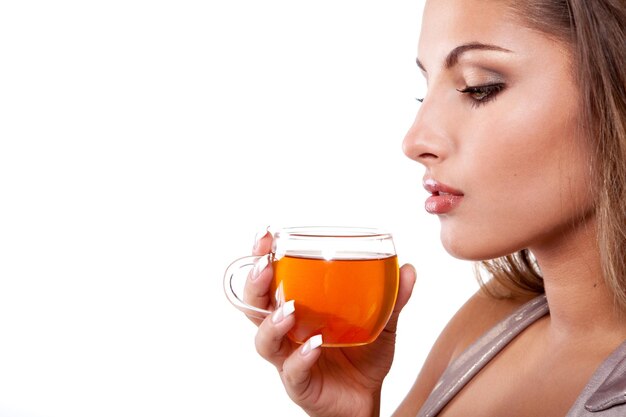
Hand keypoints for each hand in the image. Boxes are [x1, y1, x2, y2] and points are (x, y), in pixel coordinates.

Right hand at [243, 229, 416, 416]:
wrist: (366, 400)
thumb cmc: (363, 358)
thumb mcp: (381, 323)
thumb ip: (392, 298)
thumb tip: (409, 270)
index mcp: (298, 309)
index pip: (270, 280)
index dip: (261, 258)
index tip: (265, 236)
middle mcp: (287, 332)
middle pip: (255, 306)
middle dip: (255, 284)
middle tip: (265, 267)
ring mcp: (289, 359)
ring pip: (264, 340)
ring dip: (273, 322)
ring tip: (288, 309)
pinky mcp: (300, 385)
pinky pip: (292, 371)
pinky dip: (301, 357)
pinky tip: (313, 345)